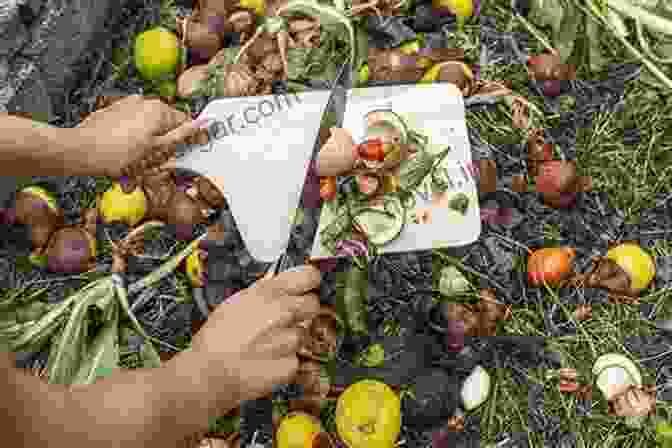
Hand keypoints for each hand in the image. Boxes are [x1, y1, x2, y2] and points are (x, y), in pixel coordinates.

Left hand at [75, 95, 208, 176]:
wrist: (79, 150)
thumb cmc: (115, 153)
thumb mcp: (155, 150)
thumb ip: (181, 136)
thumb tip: (199, 126)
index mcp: (158, 110)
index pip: (184, 123)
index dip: (189, 139)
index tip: (193, 149)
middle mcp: (143, 103)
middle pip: (164, 128)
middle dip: (161, 150)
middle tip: (153, 166)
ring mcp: (127, 106)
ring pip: (146, 132)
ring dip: (144, 152)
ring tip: (132, 170)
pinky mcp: (113, 114)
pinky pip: (130, 131)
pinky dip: (130, 146)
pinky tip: (122, 162)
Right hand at [185, 264, 321, 406]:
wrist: (206, 375)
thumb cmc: (215, 339)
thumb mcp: (235, 302)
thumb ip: (262, 290)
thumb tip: (278, 281)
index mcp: (268, 293)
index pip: (308, 276)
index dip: (310, 281)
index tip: (308, 285)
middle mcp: (281, 312)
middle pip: (313, 304)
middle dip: (304, 311)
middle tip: (287, 319)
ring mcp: (288, 340)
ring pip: (304, 333)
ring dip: (290, 339)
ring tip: (267, 345)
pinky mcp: (290, 365)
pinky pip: (296, 358)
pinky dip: (285, 360)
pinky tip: (266, 361)